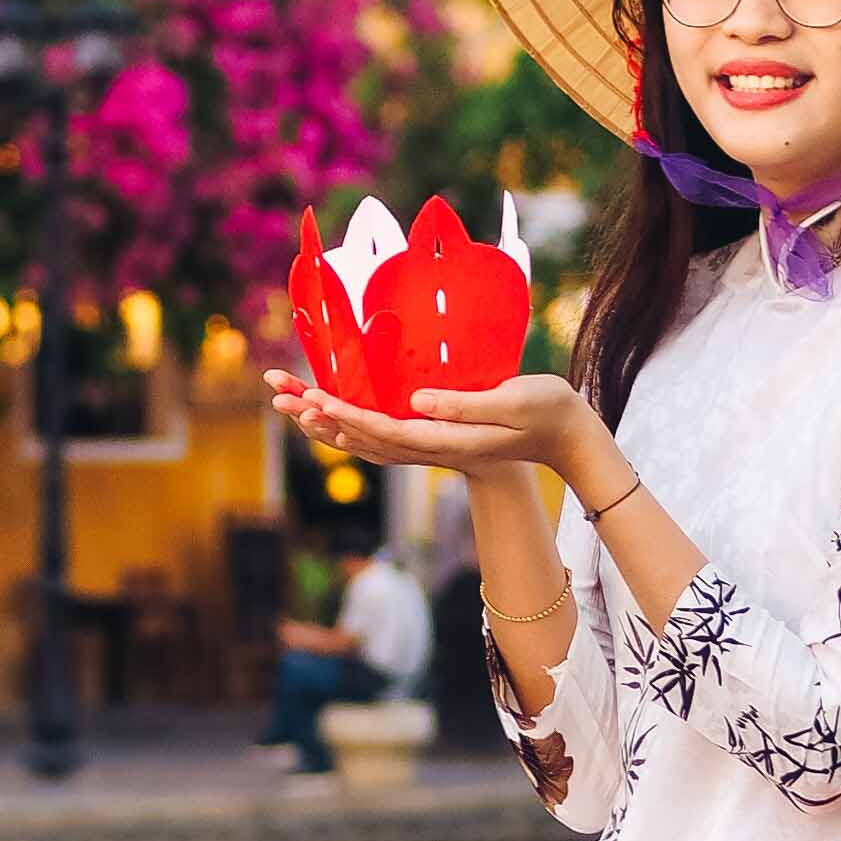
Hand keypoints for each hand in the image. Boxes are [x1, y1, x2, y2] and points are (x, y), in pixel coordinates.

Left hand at [264, 364, 608, 491]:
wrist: (563, 436)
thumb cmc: (545, 412)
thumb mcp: (511, 402)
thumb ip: (465, 403)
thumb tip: (416, 401)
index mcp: (446, 439)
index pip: (384, 430)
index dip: (347, 415)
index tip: (315, 398)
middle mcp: (430, 446)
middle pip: (362, 437)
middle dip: (317, 416)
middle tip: (277, 394)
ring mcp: (430, 444)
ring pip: (365, 439)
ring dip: (324, 422)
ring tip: (288, 401)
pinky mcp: (433, 435)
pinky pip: (380, 434)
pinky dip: (349, 424)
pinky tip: (332, 411)